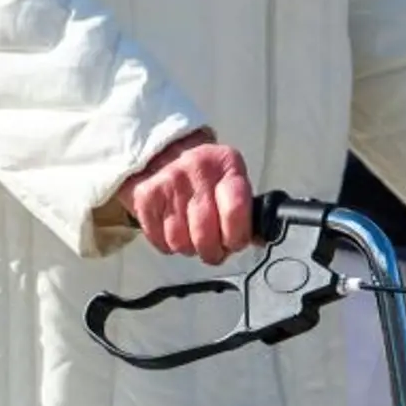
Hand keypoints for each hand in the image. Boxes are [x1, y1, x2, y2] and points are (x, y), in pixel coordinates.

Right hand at [120, 130, 255, 265]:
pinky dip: (168, 244)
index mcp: (227, 166)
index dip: (235, 237)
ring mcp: (169, 182)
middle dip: (211, 251)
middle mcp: (197, 170)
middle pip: (205, 234)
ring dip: (188, 248)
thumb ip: (246, 211)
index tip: (234, 243)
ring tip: (191, 235)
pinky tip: (173, 229)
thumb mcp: (232, 183)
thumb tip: (260, 240)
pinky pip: (160, 240)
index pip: (235, 210)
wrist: (164, 153)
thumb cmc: (207, 179)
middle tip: (213, 249)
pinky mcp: (145, 195)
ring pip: (180, 242)